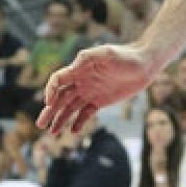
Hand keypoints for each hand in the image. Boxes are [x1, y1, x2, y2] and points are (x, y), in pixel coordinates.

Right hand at [38, 43, 158, 133]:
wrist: (145, 64)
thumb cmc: (126, 55)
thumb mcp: (106, 53)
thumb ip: (88, 58)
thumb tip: (72, 67)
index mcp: (79, 69)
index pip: (57, 81)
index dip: (50, 91)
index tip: (48, 103)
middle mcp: (81, 82)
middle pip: (60, 98)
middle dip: (49, 111)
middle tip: (40, 125)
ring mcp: (90, 92)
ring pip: (70, 108)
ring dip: (60, 120)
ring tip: (53, 133)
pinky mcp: (100, 101)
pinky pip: (86, 113)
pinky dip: (79, 122)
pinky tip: (73, 131)